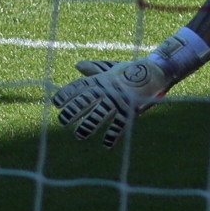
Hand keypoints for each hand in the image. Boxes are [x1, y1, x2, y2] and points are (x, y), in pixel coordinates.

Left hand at [49, 55, 170, 147]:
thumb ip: (93, 70)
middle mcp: (106, 91)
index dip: (67, 95)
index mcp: (100, 81)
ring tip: (79, 135)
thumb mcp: (110, 70)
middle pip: (85, 102)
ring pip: (99, 116)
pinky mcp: (129, 111)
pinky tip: (106, 145)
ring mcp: (118, 101)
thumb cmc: (129, 72)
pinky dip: (113, 136)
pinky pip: (119, 126)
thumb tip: (77, 65)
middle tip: (62, 121)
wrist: (153, 73)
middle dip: (73, 112)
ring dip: (88, 126)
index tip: (56, 103)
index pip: (79, 87)